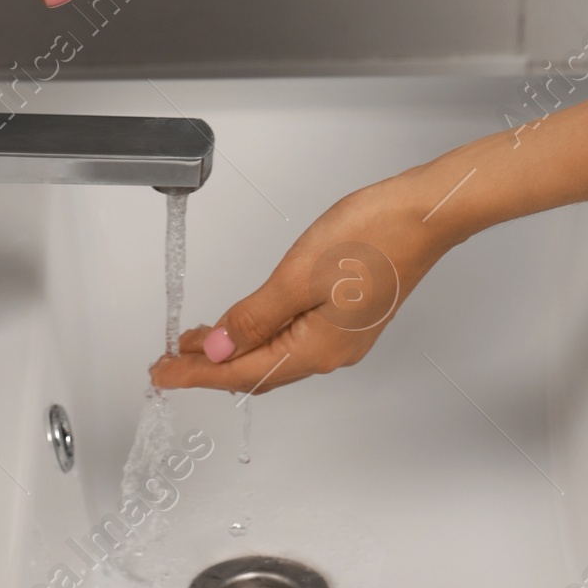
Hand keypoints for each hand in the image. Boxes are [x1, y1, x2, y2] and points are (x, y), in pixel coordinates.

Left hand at [150, 171, 449, 394]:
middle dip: (211, 364)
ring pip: (277, 353)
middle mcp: (332, 353)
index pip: (240, 373)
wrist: (426, 214)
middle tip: (170, 360)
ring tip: (200, 339)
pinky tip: (252, 322)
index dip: (195, 373)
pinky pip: (296, 337)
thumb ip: (255, 317)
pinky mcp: (353, 315)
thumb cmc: (372, 236)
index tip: (160, 373)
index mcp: (316, 350)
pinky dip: (264, 334)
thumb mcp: (298, 274)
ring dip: (236, 347)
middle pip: (259, 370)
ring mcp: (346, 336)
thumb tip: (218, 350)